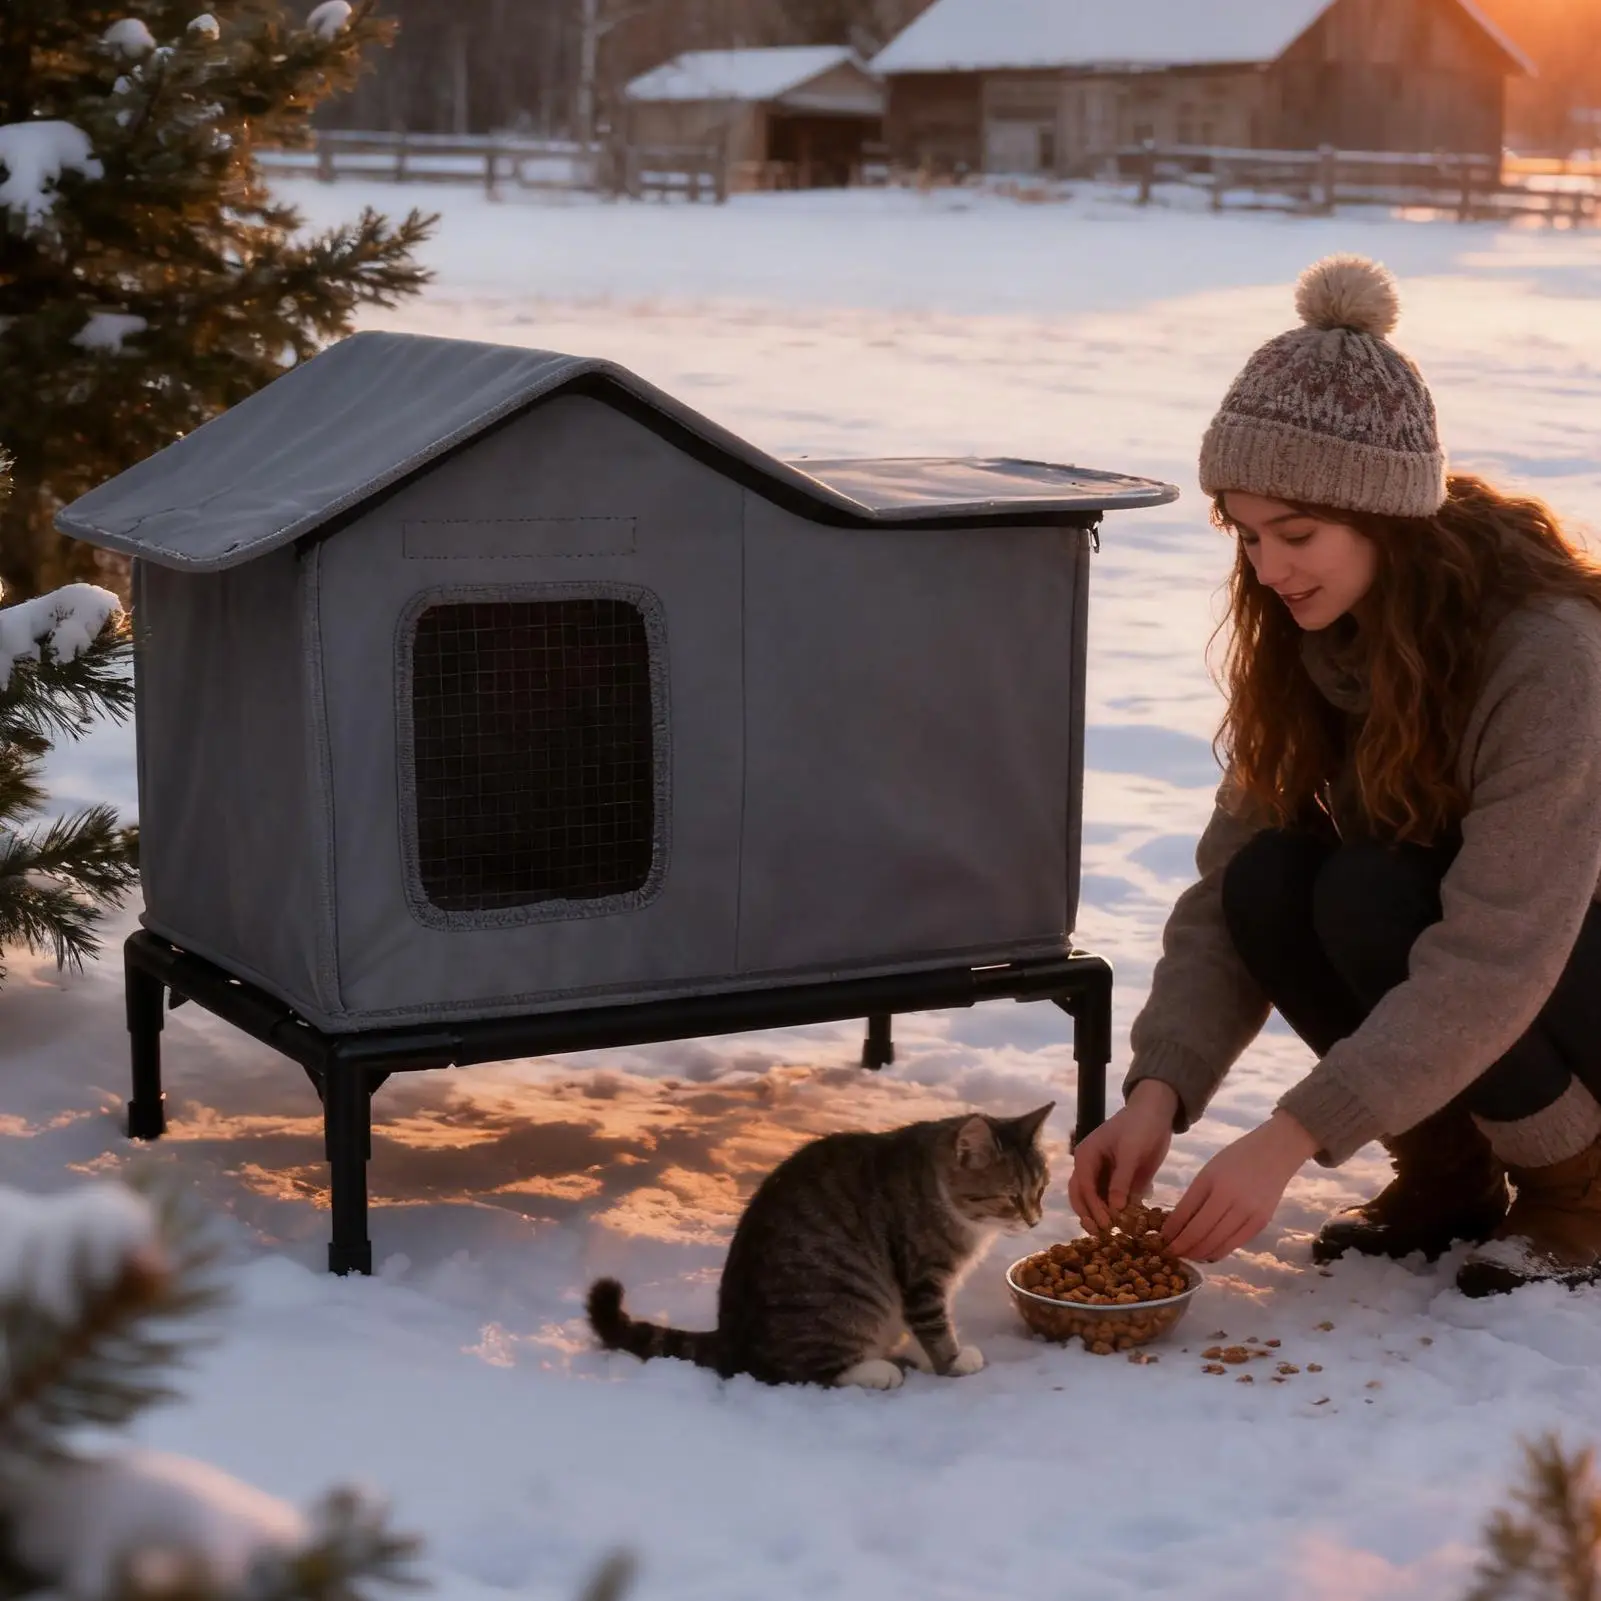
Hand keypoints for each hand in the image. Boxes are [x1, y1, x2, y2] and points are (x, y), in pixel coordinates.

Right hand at [1067, 1080, 1176, 1234]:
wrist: (1156, 1114)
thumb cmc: (1139, 1127)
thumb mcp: (1131, 1151)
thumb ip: (1122, 1180)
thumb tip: (1116, 1209)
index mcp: (1086, 1156)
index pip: (1084, 1186)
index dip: (1093, 1206)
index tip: (1106, 1224)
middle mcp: (1090, 1168)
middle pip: (1081, 1196)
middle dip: (1088, 1215)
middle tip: (1101, 1234)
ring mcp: (1103, 1175)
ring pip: (1094, 1200)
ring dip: (1099, 1217)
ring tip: (1109, 1235)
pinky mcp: (1117, 1182)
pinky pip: (1112, 1200)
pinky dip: (1116, 1213)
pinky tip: (1126, 1225)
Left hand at [1162, 1112, 1318, 1262]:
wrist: (1274, 1155)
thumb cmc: (1235, 1160)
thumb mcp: (1208, 1172)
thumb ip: (1193, 1198)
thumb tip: (1177, 1226)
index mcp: (1211, 1182)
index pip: (1185, 1213)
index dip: (1171, 1231)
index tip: (1161, 1240)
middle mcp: (1230, 1199)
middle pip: (1200, 1233)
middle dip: (1182, 1247)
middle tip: (1171, 1253)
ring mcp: (1248, 1213)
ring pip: (1217, 1244)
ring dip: (1198, 1254)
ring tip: (1187, 1256)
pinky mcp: (1261, 1224)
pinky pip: (1234, 1244)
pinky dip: (1218, 1252)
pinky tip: (1207, 1253)